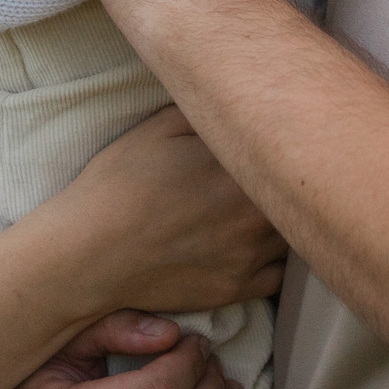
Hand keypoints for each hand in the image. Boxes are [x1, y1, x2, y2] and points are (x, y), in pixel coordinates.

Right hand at [47, 106, 285, 316]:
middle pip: (301, 194)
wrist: (87, 253)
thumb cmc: (117, 184)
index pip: (292, 147)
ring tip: (269, 208)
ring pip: (294, 234)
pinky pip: (279, 276)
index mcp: (239, 166)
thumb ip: (209, 111)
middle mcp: (254, 213)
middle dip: (298, 181)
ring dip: (287, 221)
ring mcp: (248, 255)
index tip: (291, 136)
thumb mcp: (158, 128)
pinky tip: (257, 244)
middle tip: (293, 170)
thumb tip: (242, 100)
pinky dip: (275, 260)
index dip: (295, 141)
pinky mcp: (236, 289)